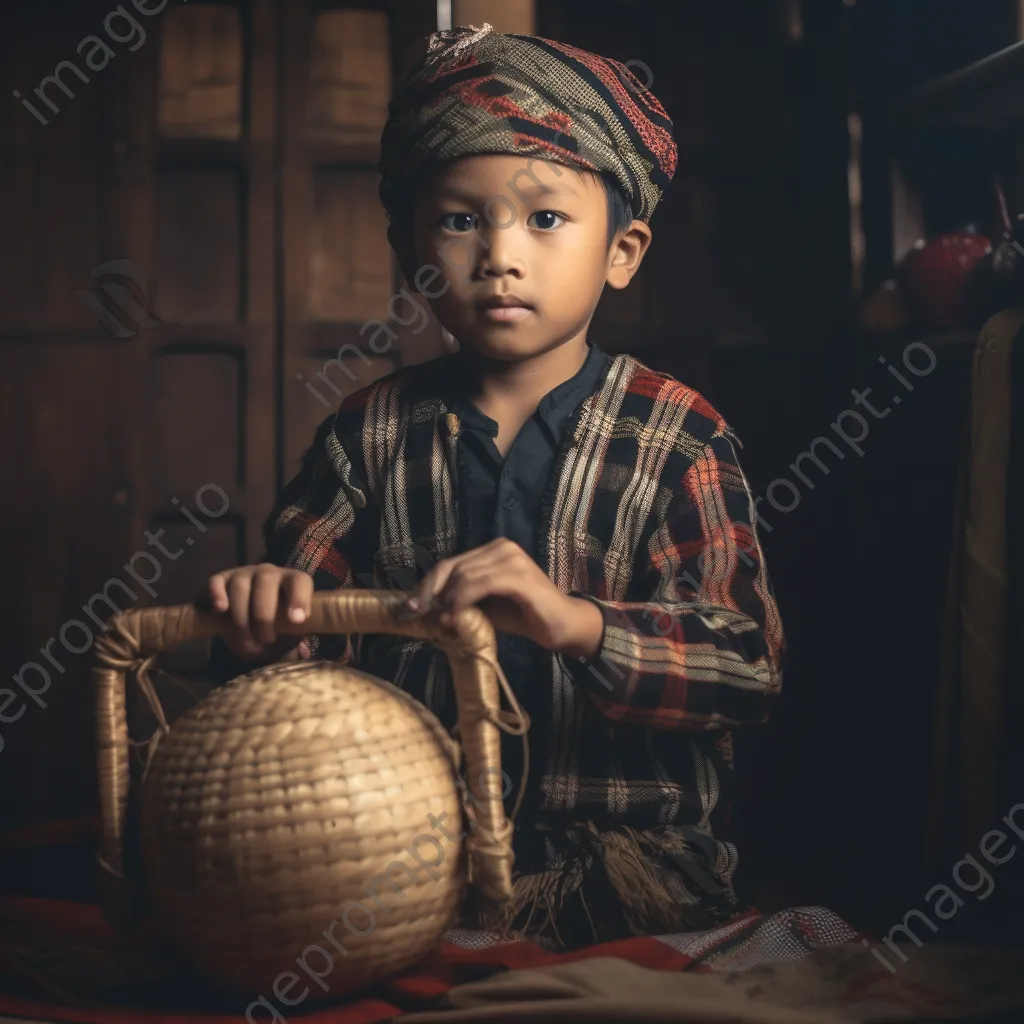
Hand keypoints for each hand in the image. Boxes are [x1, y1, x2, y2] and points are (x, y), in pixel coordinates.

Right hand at [206, 563, 312, 661]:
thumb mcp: (294, 629)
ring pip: (240, 585)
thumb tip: (303, 642)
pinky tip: (221, 610)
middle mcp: (270, 572)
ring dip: (242, 616)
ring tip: (248, 642)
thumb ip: (300, 630)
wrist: (254, 627)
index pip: (300, 581)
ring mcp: (245, 573)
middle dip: (265, 614)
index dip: (299, 598)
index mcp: (294, 581)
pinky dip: (217, 593)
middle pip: (266, 581)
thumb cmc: (280, 627)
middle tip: (266, 639)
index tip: (297, 621)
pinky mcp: (223, 579)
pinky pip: (217, 581)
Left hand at [403, 538, 602, 657]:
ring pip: (464, 575)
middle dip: (430, 593)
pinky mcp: (520, 577)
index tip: (410, 607)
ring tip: (443, 622)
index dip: (426, 584)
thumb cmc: (525, 615)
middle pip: (452, 567)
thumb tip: (428, 611)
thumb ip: (460, 604)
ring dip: (447, 601)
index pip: (450, 563)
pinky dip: (463, 601)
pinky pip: (481, 584)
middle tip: (418, 615)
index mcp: (493, 550)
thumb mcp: (485, 609)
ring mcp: (512, 559)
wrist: (563, 626)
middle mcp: (502, 548)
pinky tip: (456, 617)